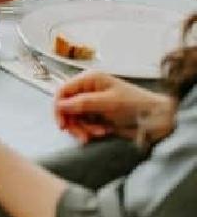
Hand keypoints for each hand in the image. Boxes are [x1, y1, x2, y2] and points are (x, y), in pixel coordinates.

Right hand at [55, 71, 175, 144]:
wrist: (157, 119)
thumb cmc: (135, 105)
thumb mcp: (109, 103)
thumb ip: (83, 103)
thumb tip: (60, 105)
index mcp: (89, 80)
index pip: (63, 92)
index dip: (59, 108)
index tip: (62, 125)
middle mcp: (88, 90)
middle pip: (67, 107)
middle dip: (74, 122)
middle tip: (83, 136)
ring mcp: (92, 103)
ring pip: (74, 118)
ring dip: (84, 128)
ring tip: (99, 133)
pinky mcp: (97, 115)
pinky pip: (84, 124)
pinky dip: (91, 131)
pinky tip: (104, 132)